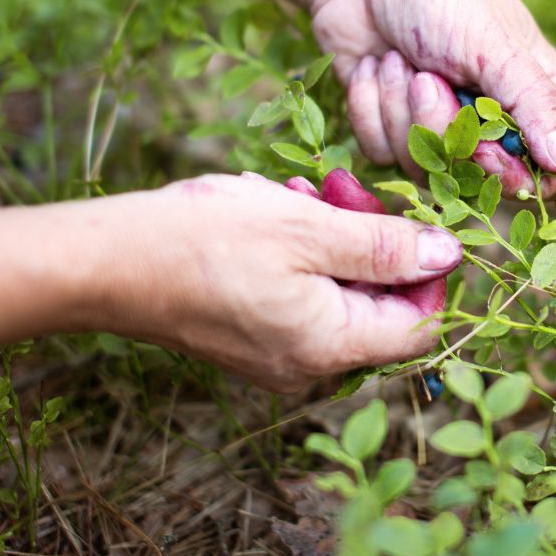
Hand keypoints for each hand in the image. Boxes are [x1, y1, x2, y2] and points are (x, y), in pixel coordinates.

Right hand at [92, 171, 461, 391]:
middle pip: (381, 306)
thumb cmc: (204, 241)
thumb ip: (387, 246)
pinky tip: (277, 211)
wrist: (104, 262)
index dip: (431, 273)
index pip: (421, 325)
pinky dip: (304, 251)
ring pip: (342, 292)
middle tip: (341, 189)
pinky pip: (305, 295)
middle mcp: (311, 366)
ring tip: (300, 194)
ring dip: (336, 236)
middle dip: (374, 241)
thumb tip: (451, 253)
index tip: (411, 218)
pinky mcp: (254, 337)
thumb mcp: (310, 229)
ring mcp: (280, 355)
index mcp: (332, 348)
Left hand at [309, 0, 555, 196]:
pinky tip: (374, 68)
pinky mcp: (392, 126)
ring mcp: (439, 124)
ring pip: (425, 167)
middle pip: (477, 176)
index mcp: (531, 95)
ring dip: (401, 111)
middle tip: (427, 77)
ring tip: (399, 61)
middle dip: (443, 127)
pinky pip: (383, 154)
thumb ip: (536, 105)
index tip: (483, 146)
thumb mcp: (495, 46)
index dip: (511, 171)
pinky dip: (372, 110)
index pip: (542, 169)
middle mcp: (488, 117)